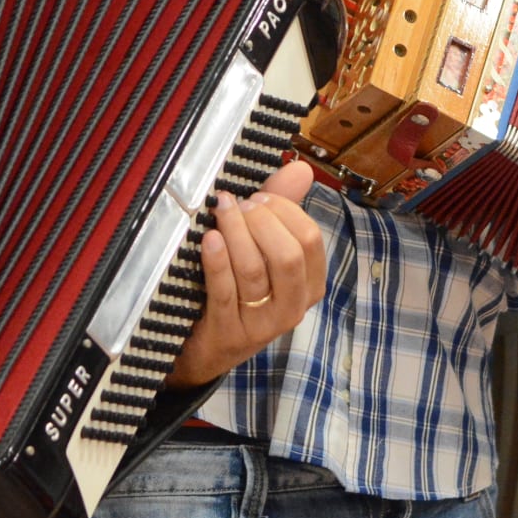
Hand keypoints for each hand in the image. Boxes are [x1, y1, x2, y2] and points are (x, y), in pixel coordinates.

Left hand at [167, 157, 326, 388]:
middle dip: (261, 221)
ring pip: (253, 270)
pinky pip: (224, 291)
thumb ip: (282, 210)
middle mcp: (292, 308)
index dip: (284, 211)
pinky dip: (217, 260)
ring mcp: (260, 324)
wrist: (208, 349)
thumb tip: (300, 168)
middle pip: (287, 256)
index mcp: (309, 286)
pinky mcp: (227, 332)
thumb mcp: (264, 252)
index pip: (310, 240)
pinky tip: (209, 239)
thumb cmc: (241, 290)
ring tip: (221, 210)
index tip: (259, 197)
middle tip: (239, 205)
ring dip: (236, 232)